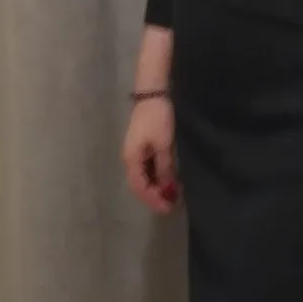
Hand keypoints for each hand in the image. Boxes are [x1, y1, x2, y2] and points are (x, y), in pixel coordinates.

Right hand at [122, 96, 178, 214]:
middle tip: (171, 204)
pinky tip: (168, 180)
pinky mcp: (142, 148)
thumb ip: (164, 168)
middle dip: (154, 196)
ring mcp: (135, 153)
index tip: (168, 207)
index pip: (139, 187)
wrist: (151, 94)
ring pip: (144, 177)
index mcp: (131, 159)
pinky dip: (157, 177)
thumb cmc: (157, 119)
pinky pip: (147, 169)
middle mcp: (130, 159)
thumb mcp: (164, 145)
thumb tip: (167, 187)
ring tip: (172, 195)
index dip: (153, 199)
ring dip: (156, 187)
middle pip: (139, 185)